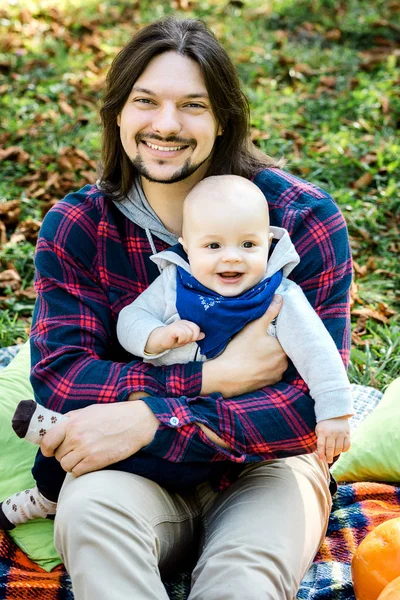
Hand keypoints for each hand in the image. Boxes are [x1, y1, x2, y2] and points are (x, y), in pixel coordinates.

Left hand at [40, 400, 158, 476]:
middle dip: (66, 454)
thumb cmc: (113, 415)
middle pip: (59, 455)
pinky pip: (77, 473)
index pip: (48, 441)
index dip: (47, 448)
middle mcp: (76, 436)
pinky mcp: (95, 461)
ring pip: (66, 466)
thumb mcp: (89, 410)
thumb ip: (71, 419)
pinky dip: (81, 470)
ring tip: (85, 456)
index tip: (51, 450)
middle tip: (78, 450)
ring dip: (73, 464)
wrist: (136, 422)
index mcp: (72, 422)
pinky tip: (91, 462)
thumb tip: (56, 429)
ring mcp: (85, 450)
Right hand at [145, 320, 204, 353]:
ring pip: (189, 333)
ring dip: (184, 340)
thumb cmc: (172, 340)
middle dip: (191, 338)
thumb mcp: (185, 339)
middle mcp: (183, 322)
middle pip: (195, 329)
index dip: (194, 336)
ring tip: (178, 340)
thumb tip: (203, 334)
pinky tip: (176, 340)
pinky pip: (183, 334)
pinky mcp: (173, 328)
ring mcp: (178, 324)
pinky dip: (181, 340)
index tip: (187, 340)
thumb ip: (194, 337)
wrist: (158, 341)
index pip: (197, 328)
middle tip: (183, 340)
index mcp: (186, 323)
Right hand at [201, 295, 287, 396]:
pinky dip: (265, 369)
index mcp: (283, 349)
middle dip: (274, 346)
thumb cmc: (240, 350)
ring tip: (257, 353)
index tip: (269, 332)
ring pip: (276, 362)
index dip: (278, 334)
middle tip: (261, 341)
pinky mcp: (268, 384)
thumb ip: (269, 311)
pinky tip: (254, 364)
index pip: (286, 338)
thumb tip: (280, 298)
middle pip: (281, 351)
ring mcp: (276, 376)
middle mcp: (284, 364)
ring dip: (270, 358)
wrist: (226, 376)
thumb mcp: (254, 327)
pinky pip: (270, 373)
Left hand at [315, 416, 350, 462]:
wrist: (335, 414)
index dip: (321, 454)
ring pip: (339, 448)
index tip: (321, 459)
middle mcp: (331, 432)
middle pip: (330, 449)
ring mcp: (340, 433)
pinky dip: (344, 450)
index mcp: (322, 431)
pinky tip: (341, 450)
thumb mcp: (319, 429)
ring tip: (333, 455)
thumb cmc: (325, 425)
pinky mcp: (347, 434)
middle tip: (328, 461)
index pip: (321, 446)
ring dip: (336, 454)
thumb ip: (319, 440)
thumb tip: (320, 454)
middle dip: (329, 457)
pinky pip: (347, 446)